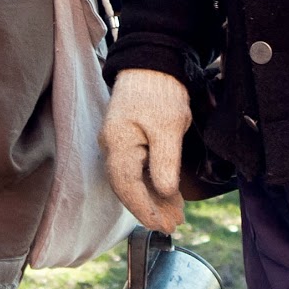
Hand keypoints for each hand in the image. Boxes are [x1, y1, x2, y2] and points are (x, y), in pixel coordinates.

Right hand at [99, 69, 192, 233]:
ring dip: (154, 198)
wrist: (154, 63)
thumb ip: (165, 162)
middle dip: (151, 208)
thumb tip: (165, 192)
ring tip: (177, 214)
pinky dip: (153, 184)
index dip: (143, 208)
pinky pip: (137, 169)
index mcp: (117, 142)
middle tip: (175, 224)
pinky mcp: (129, 141)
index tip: (161, 225)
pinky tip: (169, 194)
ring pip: (133, 180)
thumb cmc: (159, 91)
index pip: (125, 185)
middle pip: (127, 186)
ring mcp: (119, 143)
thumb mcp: (168, 127)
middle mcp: (112, 146)